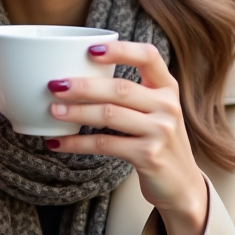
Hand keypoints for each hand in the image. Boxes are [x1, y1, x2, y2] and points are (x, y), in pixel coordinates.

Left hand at [45, 42, 208, 234]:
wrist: (182, 185)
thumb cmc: (158, 142)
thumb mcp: (155, 111)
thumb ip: (130, 93)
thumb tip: (78, 77)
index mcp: (167, 87)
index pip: (148, 56)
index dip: (120, 49)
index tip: (90, 50)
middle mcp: (167, 106)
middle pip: (120, 88)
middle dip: (83, 86)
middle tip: (55, 85)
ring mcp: (160, 131)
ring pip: (109, 115)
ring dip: (76, 112)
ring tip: (53, 111)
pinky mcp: (148, 155)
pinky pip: (104, 144)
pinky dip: (77, 143)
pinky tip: (58, 143)